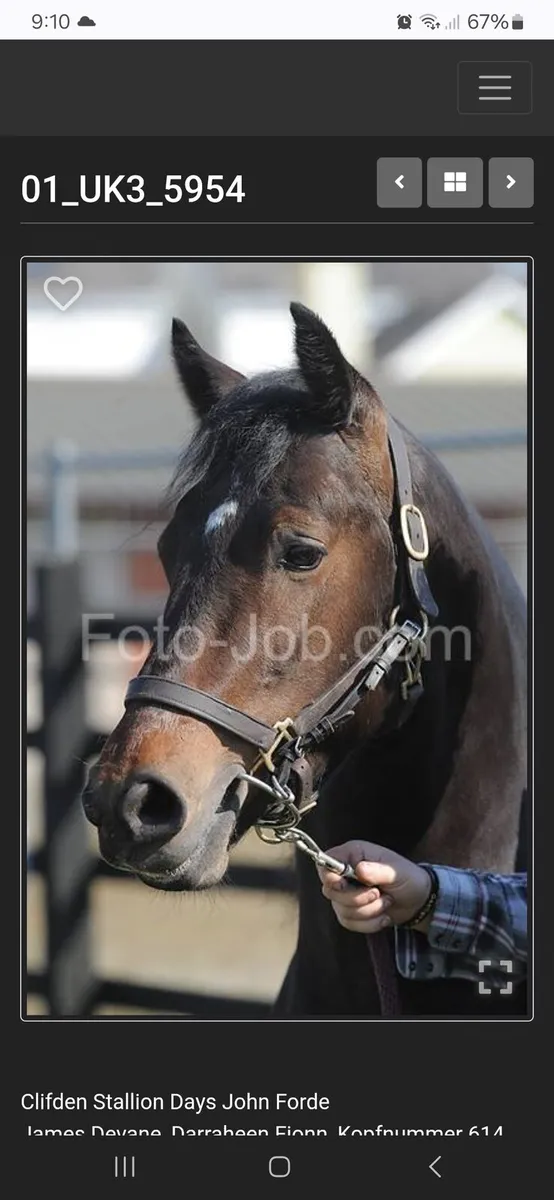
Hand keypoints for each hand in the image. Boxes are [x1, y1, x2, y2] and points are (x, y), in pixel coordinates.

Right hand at [317, 840, 432, 933]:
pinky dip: (368, 924)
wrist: (418, 901)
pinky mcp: (350, 912)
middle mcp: (345, 873)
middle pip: (330, 891)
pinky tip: (383, 917)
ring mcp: (346, 894)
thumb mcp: (397, 872)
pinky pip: (348, 923)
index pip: (325, 863)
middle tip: (378, 894)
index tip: (343, 885)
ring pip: (340, 909)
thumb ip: (377, 870)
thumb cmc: (408, 878)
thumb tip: (359, 869)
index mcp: (353, 854)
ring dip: (367, 912)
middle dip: (356, 898)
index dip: (329, 877)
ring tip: (385, 903)